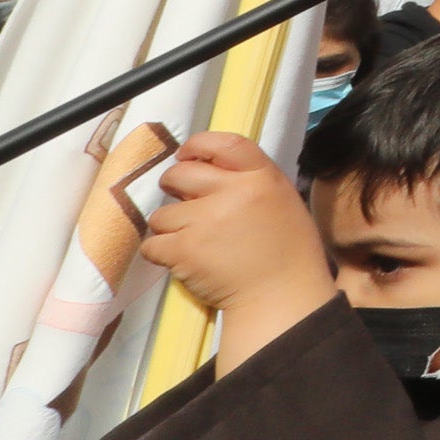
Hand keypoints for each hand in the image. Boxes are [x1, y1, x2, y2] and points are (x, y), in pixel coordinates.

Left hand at [141, 132, 335, 364]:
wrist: (281, 296)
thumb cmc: (286, 250)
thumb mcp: (281, 201)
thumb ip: (248, 182)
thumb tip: (204, 173)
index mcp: (262, 177)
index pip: (223, 143)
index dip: (197, 145)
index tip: (186, 155)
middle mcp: (233, 192)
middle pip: (181, 173)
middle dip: (174, 187)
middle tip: (185, 206)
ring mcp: (205, 220)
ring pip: (161, 214)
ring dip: (169, 227)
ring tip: (191, 241)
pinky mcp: (184, 249)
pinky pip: (152, 244)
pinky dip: (161, 253)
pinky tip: (181, 260)